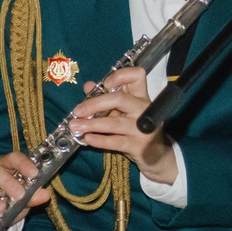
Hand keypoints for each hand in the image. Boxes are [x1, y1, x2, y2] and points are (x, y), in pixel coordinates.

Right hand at [0, 151, 52, 226]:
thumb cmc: (10, 200)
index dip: (23, 164)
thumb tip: (45, 194)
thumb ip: (33, 196)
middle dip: (7, 182)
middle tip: (19, 194)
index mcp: (4, 166)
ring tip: (0, 209)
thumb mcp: (24, 199)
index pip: (12, 158)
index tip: (34, 173)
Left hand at [67, 67, 176, 182]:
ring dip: (91, 124)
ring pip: (114, 123)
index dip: (120, 76)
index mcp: (140, 96)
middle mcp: (143, 109)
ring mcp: (141, 128)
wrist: (156, 154)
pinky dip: (99, 140)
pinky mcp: (137, 145)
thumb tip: (88, 86)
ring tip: (75, 126)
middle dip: (95, 104)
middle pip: (119, 99)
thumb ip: (106, 97)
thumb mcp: (124, 110)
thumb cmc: (136, 127)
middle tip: (78, 111)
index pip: (137, 76)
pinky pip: (115, 141)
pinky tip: (87, 138)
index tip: (105, 83)